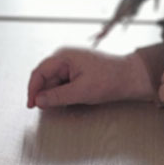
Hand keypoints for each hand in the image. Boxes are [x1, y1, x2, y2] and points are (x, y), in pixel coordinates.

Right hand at [27, 48, 154, 108]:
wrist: (132, 77)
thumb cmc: (111, 79)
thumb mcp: (81, 92)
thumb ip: (57, 97)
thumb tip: (39, 100)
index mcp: (63, 56)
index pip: (39, 72)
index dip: (32, 90)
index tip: (31, 104)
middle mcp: (64, 57)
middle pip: (45, 77)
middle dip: (44, 93)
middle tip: (46, 107)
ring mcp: (70, 63)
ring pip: (53, 81)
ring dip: (55, 94)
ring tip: (68, 102)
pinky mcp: (76, 70)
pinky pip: (62, 82)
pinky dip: (63, 92)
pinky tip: (72, 98)